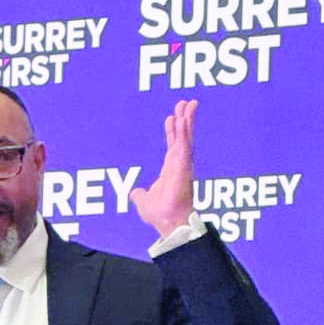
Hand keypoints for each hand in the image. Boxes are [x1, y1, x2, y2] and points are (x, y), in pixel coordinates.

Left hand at [130, 99, 197, 238]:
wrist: (167, 221)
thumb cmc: (160, 214)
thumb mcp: (143, 201)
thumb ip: (139, 195)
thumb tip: (134, 193)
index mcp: (170, 169)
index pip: (172, 145)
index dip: (172, 131)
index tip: (172, 117)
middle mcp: (178, 164)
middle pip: (182, 136)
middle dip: (184, 119)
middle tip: (185, 103)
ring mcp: (182, 163)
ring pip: (186, 137)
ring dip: (187, 120)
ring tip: (189, 104)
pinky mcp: (183, 165)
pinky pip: (183, 144)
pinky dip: (184, 131)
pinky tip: (184, 118)